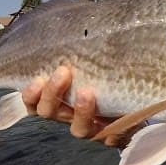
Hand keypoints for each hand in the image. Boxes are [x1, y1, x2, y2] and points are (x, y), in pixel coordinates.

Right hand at [21, 65, 138, 148]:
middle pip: (50, 113)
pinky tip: (114, 113)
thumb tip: (77, 29)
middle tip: (62, 72)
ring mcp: (92, 129)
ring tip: (85, 92)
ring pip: (78, 128)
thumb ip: (82, 56)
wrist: (134, 107)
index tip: (36, 79)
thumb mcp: (91, 67)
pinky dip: (111, 125)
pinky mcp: (113, 135)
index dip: (31, 95)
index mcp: (61, 103)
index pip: (35, 103)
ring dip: (80, 110)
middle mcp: (71, 118)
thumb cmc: (106, 81)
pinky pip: (108, 135)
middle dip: (52, 93)